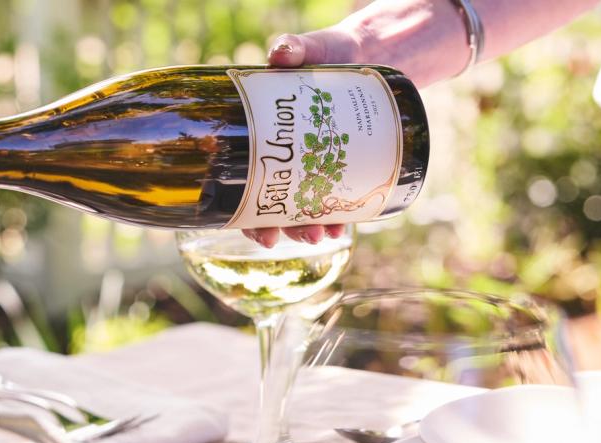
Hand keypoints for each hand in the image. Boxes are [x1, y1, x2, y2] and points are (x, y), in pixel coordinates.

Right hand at [244, 29, 362, 246]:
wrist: (360, 55)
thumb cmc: (324, 53)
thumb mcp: (308, 50)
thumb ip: (293, 49)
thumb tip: (281, 53)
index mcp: (256, 135)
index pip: (240, 181)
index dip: (245, 214)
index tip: (259, 233)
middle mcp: (278, 156)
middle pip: (271, 205)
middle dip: (286, 228)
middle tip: (306, 235)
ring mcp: (306, 163)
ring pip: (300, 207)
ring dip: (310, 227)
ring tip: (327, 235)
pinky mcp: (332, 164)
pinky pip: (329, 197)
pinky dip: (336, 216)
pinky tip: (344, 225)